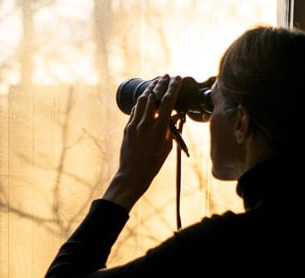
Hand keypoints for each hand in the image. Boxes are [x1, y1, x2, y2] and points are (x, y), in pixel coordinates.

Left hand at [103, 75, 184, 209]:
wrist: (132, 174)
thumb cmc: (153, 163)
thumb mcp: (167, 146)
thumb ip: (171, 129)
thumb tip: (177, 116)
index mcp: (159, 128)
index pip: (167, 100)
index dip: (173, 87)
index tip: (177, 78)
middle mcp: (146, 123)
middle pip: (153, 95)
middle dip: (161, 84)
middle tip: (166, 76)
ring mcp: (135, 124)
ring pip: (142, 100)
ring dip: (150, 90)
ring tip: (156, 84)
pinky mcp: (127, 127)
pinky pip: (135, 110)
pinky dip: (141, 102)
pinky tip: (145, 99)